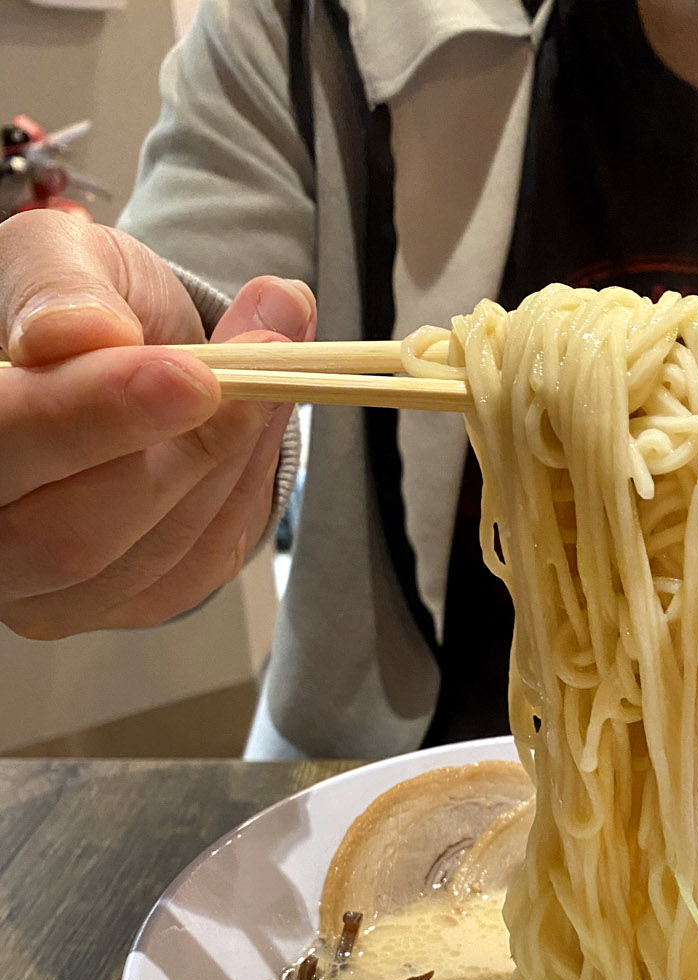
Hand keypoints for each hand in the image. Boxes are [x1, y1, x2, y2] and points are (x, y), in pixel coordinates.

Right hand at [0, 210, 314, 638]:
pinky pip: (193, 570)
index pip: (1, 447)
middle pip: (70, 539)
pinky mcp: (116, 606)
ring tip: (271, 365)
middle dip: (185, 453)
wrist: (126, 355)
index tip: (192, 375)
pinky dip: (242, 492)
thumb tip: (77, 332)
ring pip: (146, 557)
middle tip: (263, 363)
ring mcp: (42, 589)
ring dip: (228, 462)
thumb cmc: (77, 305)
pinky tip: (255, 426)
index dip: (90, 419)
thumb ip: (56, 283)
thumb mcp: (58, 255)